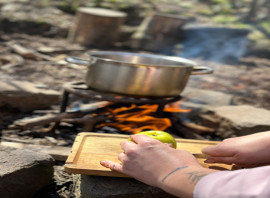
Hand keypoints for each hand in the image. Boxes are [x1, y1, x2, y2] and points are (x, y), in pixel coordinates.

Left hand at [100, 134, 216, 197]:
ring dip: (126, 156)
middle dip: (130, 146)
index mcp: (146, 141)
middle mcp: (135, 148)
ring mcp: (130, 160)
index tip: (138, 142)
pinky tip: (102, 162)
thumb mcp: (173, 150)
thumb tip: (167, 148)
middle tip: (136, 152)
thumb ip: (166, 147)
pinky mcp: (128, 171)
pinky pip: (114, 167)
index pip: (136, 136)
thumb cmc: (178, 162)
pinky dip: (108, 164)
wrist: (176, 177)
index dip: (137, 139)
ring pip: (121, 154)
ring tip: (133, 160)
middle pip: (125, 143)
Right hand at [203, 131, 269, 166]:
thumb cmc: (254, 151)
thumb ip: (220, 158)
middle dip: (223, 161)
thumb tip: (206, 157)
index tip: (211, 164)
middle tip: (235, 165)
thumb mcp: (236, 159)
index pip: (206, 151)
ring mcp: (232, 142)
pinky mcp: (239, 142)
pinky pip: (235, 153)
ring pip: (227, 155)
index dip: (207, 158)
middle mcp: (225, 143)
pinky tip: (248, 159)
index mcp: (222, 146)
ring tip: (245, 162)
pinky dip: (240, 158)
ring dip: (233, 161)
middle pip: (217, 154)